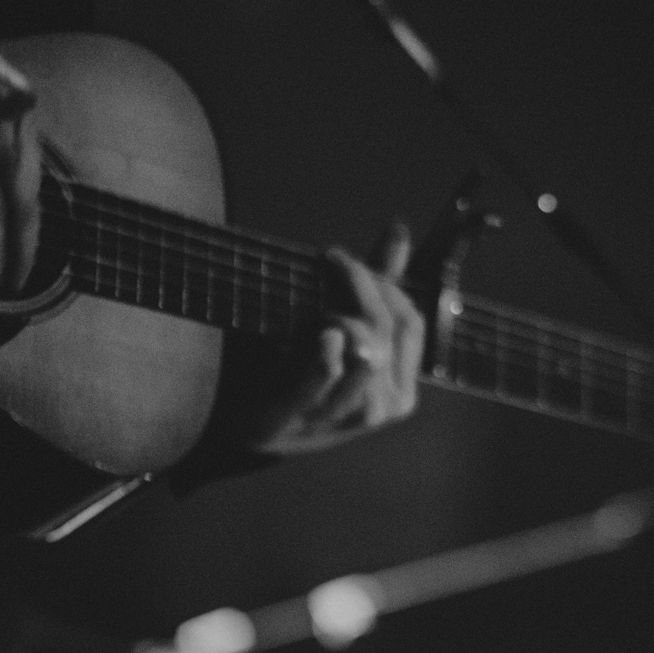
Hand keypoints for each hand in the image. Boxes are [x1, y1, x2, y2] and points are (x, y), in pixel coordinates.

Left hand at [242, 222, 425, 454]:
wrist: (242, 422)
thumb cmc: (297, 372)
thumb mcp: (343, 329)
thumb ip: (375, 285)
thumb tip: (399, 230)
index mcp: (400, 389)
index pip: (411, 323)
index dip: (385, 284)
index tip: (348, 260)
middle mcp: (381, 408)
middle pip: (386, 330)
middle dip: (361, 286)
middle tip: (332, 262)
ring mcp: (341, 418)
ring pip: (365, 351)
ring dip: (339, 316)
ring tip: (313, 308)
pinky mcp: (295, 417)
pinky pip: (325, 374)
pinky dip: (325, 349)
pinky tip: (322, 334)